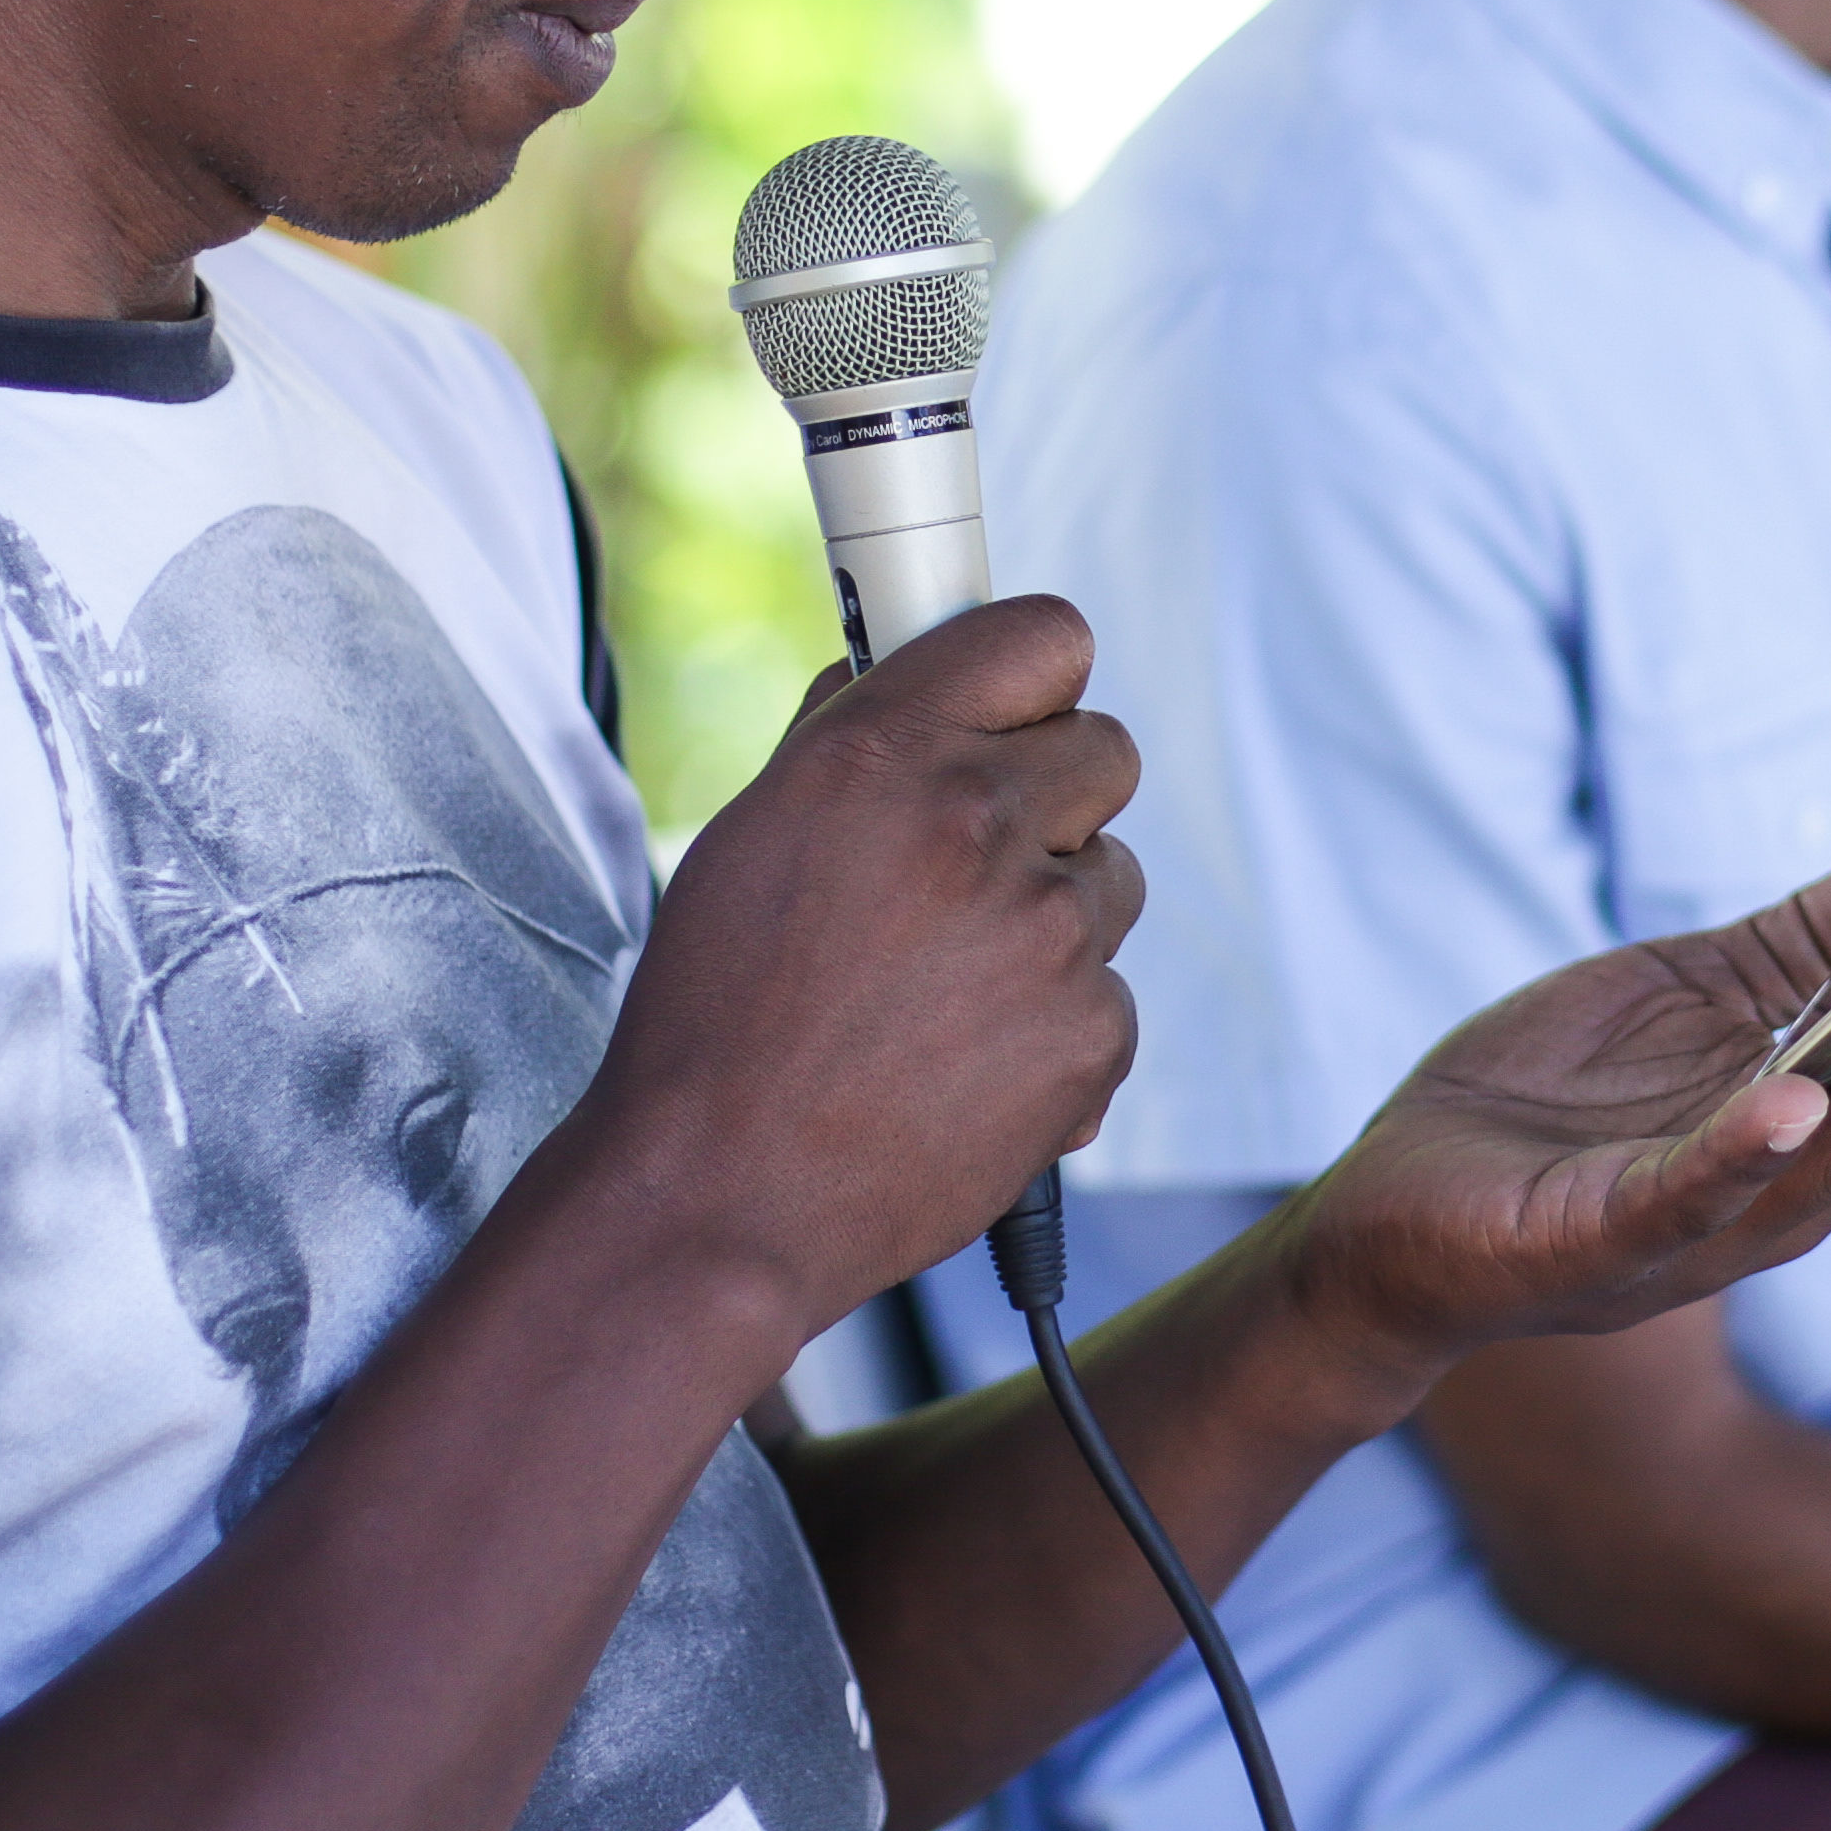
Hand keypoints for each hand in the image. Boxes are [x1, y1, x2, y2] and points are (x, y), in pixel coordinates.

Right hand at [588, 601, 1143, 1322]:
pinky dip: (1056, 1025)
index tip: (1016, 709)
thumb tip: (900, 673)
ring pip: (1109, 878)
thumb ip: (849, 734)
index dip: (1034, 678)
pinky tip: (966, 1061)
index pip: (1047, 635)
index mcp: (888, 752)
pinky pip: (1111, 992)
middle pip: (1104, 753)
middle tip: (971, 865)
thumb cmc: (719, 1015)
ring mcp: (1049, 933)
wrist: (723, 1194)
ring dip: (1051, 917)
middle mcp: (980, 823)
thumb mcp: (754, 831)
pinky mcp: (1092, 1035)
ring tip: (943, 987)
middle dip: (1049, 799)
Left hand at [1274, 820, 1830, 1396]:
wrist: (1380, 1226)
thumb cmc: (1537, 1110)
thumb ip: (1800, 944)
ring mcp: (1703, 1224)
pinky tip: (1798, 1096)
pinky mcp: (1598, 1244)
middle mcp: (1788, 1183)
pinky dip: (1745, 1153)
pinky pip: (1686, 1198)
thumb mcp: (1681, 996)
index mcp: (1815, 1114)